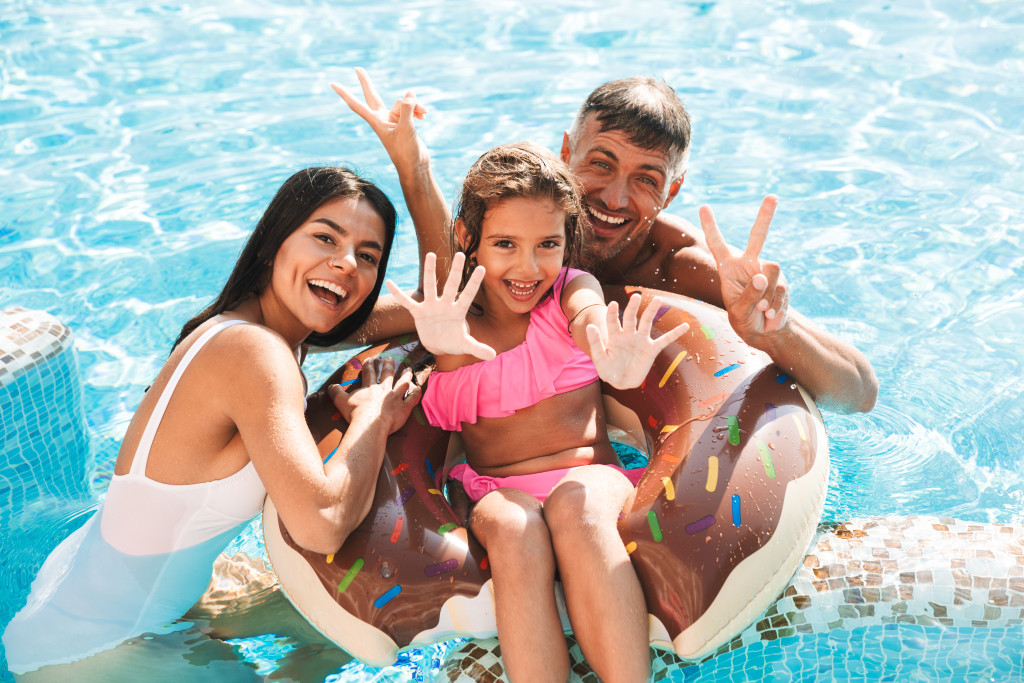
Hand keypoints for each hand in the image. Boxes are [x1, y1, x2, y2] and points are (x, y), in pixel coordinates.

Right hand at [328, 356, 420, 433]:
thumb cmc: (355, 414)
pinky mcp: (404, 408)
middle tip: (390, 358)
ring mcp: (395, 398)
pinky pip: (412, 399)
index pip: (369, 373)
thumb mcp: (341, 401)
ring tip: (408, 369)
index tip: (370, 359)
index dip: (369, 366)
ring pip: (403, 383)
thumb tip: (331, 386)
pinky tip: (419, 388)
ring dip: (406, 376)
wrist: (369, 424)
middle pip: (387, 374)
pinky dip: (416, 393)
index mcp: (369, 388)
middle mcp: (384, 390)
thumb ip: (336, 392)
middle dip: (388, 365)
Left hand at [330, 67, 428, 173]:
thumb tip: (410, 92)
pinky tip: (425, 116)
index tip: (332, 84)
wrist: (415, 167)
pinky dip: (417, 109)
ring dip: (415, 105)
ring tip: (425, 114)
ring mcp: (394, 120)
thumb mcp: (407, 129)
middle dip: (366, 82)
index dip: (345, 93)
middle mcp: (383, 119)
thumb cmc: (406, 153)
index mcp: (376, 122)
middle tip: (357, 68)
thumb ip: (407, 109)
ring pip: (402, 102)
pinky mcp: (404, 123)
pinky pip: (410, 108)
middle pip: (373, 95)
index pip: (357, 104)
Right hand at [384, 252, 496, 360]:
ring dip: (429, 271)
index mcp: (458, 312)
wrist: (439, 344)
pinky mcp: (419, 312)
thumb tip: (493, 355)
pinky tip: (389, 282)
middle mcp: (445, 305)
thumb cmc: (454, 342)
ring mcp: (431, 307)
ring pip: (430, 287)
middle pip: (451, 285)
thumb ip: (478, 348)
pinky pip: (407, 302)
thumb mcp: (465, 345)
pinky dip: (398, 294)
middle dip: (456, 271)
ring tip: (430, 254)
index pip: (468, 295)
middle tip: (461, 254)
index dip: (474, 283)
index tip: (482, 268)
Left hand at [585, 294, 689, 389]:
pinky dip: (675, 334)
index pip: (613, 321)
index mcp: (614, 336)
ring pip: (647, 323)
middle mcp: (628, 335)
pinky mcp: (651, 349)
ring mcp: (641, 341)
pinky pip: (665, 341)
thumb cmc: (608, 370)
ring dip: (652, 311)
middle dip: (633, 307)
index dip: (613, 313)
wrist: (621, 382)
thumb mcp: (599, 358)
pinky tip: (685, 326)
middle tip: (636, 296)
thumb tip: (589, 326)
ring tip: (658, 299)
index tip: (614, 304)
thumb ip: (596, 343)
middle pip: (631, 318)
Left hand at [700, 195, 789, 344]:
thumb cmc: (744, 320)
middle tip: (772, 196)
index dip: (710, 226)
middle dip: (765, 216)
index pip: (717, 244)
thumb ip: (749, 294)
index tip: (703, 206)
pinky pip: (781, 288)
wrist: (765, 333)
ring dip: (767, 295)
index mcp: (729, 268)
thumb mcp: (739, 311)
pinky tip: (770, 314)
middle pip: (758, 236)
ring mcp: (767, 272)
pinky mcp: (782, 282)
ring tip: (760, 310)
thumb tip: (761, 275)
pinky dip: (775, 304)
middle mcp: (749, 264)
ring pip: (772, 271)